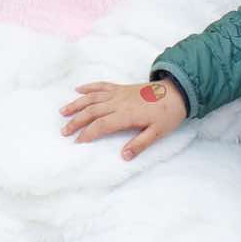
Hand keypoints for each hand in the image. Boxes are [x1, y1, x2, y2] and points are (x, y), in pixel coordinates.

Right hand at [59, 78, 186, 159]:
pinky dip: (89, 87)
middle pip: (92, 111)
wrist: (177, 91)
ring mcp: (119, 93)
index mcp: (126, 115)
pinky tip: (78, 89)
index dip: (88, 133)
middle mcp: (118, 102)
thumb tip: (123, 156)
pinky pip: (102, 85)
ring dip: (77, 104)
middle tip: (64, 131)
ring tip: (63, 112)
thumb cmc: (168, 114)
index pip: (101, 125)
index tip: (77, 141)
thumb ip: (140, 144)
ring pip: (93, 97)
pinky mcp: (121, 87)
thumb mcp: (158, 133)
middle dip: (76, 121)